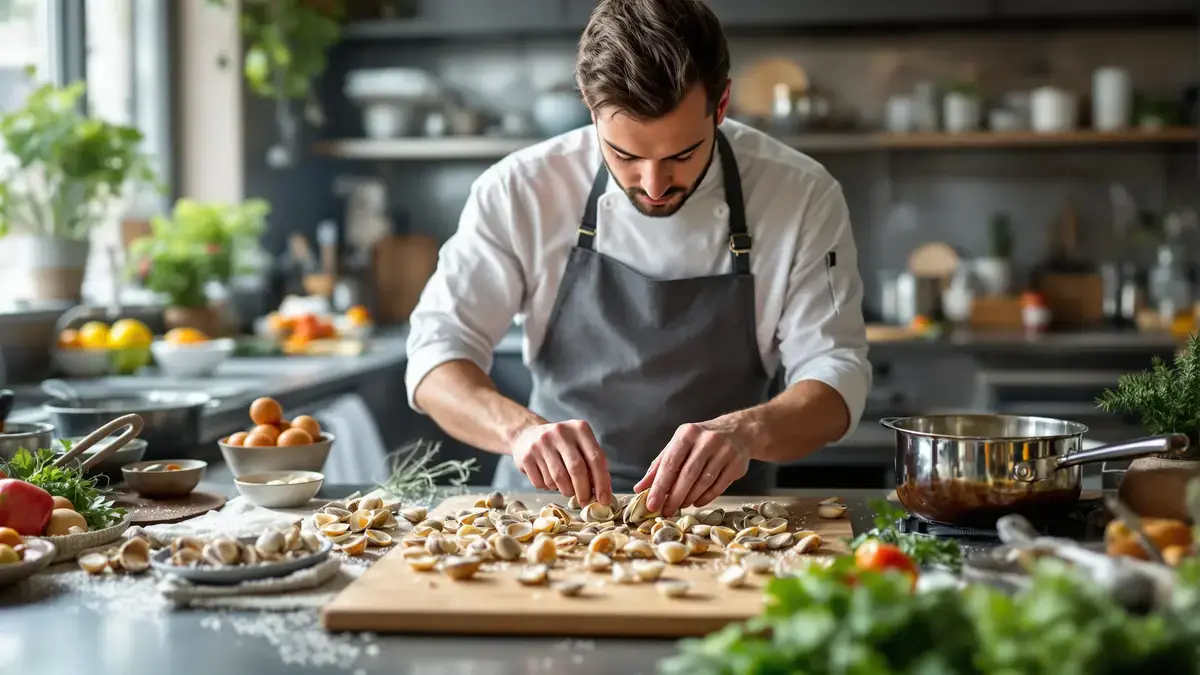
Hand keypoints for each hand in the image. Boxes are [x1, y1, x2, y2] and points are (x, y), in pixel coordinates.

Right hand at [511, 420, 612, 504]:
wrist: (527, 435)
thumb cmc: (561, 445)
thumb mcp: (579, 445)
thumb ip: (591, 464)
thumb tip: (601, 493)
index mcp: (579, 429)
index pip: (596, 458)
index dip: (602, 482)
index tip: (604, 500)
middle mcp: (560, 433)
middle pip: (577, 469)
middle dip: (583, 491)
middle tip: (585, 502)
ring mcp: (541, 444)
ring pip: (558, 479)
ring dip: (565, 490)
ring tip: (565, 487)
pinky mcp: (526, 456)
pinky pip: (541, 483)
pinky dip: (548, 488)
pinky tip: (549, 479)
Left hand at [634, 420, 751, 514]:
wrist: (739, 431)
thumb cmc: (701, 440)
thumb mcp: (679, 445)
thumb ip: (659, 466)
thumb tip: (639, 488)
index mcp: (687, 434)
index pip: (670, 463)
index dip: (659, 486)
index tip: (651, 504)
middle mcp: (707, 441)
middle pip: (687, 475)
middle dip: (674, 497)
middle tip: (665, 512)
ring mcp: (724, 452)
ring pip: (703, 483)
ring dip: (689, 499)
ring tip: (680, 506)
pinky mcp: (737, 464)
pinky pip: (718, 487)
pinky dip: (705, 498)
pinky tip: (696, 502)